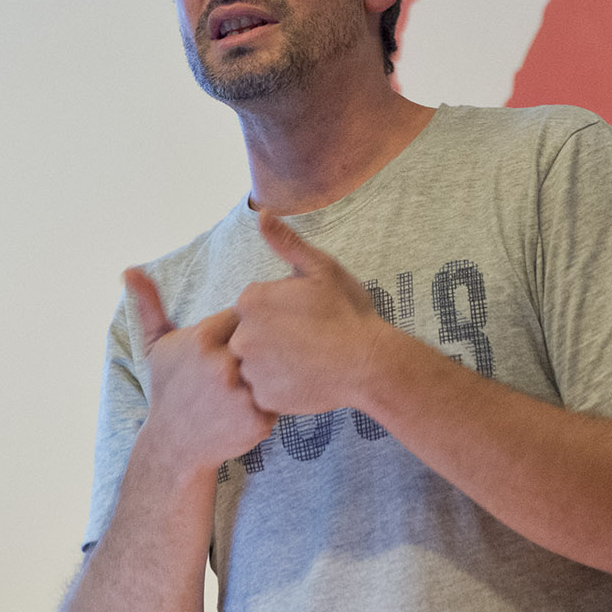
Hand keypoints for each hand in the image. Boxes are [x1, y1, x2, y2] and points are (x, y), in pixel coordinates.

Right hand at [126, 267, 275, 473]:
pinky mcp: (258, 420)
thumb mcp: (157, 345)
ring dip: (272, 372)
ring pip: (277, 368)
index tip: (230, 344)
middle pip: (264, 340)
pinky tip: (255, 405)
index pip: (244, 315)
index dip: (242, 328)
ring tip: (251, 384)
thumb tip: (128, 270)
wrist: (175, 444)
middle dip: (260, 349)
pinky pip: (283, 397)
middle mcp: (222, 365)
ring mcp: (241, 394)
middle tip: (244, 365)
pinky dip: (274, 401)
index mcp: (202, 339)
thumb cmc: (169, 389)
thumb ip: (149, 303)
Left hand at [228, 212, 405, 415]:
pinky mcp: (264, 397)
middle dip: (272, 336)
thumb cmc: (347, 312)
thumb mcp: (321, 268)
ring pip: (256, 364)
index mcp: (251, 300)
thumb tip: (262, 213)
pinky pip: (265, 389)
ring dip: (273, 362)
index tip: (304, 315)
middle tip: (307, 339)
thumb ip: (286, 242)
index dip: (280, 309)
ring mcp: (252, 370)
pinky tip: (306, 377)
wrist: (369, 363)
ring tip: (307, 359)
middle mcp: (242, 336)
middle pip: (249, 334)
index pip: (253, 305)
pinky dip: (281, 386)